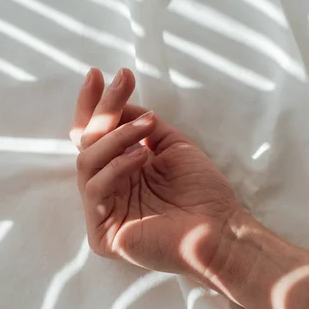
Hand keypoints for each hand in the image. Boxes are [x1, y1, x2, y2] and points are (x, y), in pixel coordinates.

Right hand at [70, 68, 241, 277]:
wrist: (221, 228)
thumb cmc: (202, 190)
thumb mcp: (171, 144)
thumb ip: (142, 124)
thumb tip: (118, 103)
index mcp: (122, 169)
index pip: (96, 135)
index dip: (94, 105)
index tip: (98, 73)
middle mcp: (109, 187)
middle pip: (87, 143)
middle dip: (104, 108)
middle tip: (120, 81)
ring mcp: (103, 211)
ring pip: (87, 162)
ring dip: (115, 136)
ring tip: (146, 126)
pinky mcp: (102, 234)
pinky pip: (95, 189)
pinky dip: (116, 167)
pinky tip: (142, 156)